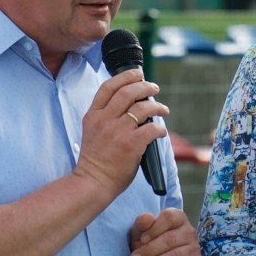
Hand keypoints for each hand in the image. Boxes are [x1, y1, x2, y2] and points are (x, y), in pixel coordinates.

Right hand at [74, 68, 169, 195]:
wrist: (93, 182)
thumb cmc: (96, 160)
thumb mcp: (92, 131)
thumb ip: (106, 116)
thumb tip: (131, 104)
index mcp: (93, 115)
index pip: (108, 87)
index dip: (126, 76)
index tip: (138, 74)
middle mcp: (104, 120)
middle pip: (128, 91)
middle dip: (145, 86)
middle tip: (154, 88)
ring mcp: (118, 131)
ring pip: (142, 107)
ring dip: (157, 106)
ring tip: (163, 109)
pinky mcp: (131, 144)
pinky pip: (151, 129)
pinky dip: (160, 129)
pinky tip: (161, 132)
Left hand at [129, 209, 200, 255]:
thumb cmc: (151, 246)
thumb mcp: (141, 235)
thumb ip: (142, 225)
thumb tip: (146, 217)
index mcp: (178, 218)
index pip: (169, 217)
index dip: (154, 228)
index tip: (142, 239)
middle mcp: (189, 232)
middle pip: (170, 239)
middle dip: (149, 250)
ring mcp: (194, 250)